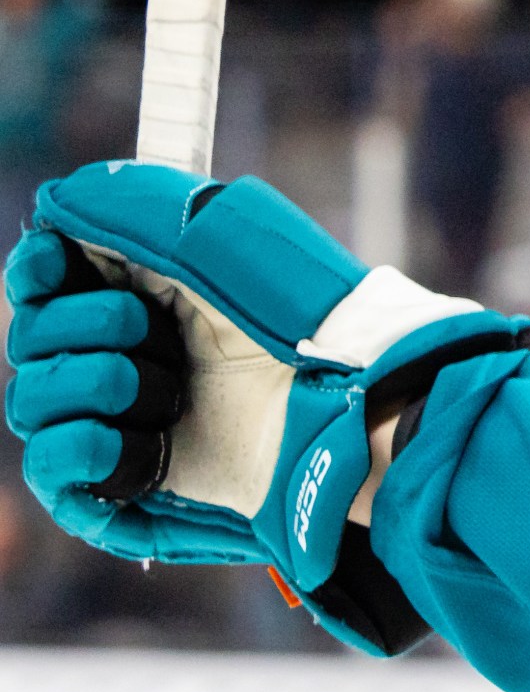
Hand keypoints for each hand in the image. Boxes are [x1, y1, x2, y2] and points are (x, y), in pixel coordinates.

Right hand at [8, 165, 529, 630]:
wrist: (336, 404)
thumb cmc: (291, 317)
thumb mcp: (211, 240)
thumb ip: (125, 211)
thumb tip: (55, 208)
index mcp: (144, 296)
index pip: (44, 283)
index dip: (35, 273)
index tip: (50, 266)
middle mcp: (127, 356)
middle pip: (29, 341)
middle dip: (82, 328)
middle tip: (149, 335)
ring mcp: (126, 422)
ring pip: (32, 403)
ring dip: (92, 386)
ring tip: (167, 393)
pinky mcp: (133, 484)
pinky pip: (50, 471)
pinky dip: (79, 451)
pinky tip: (135, 444)